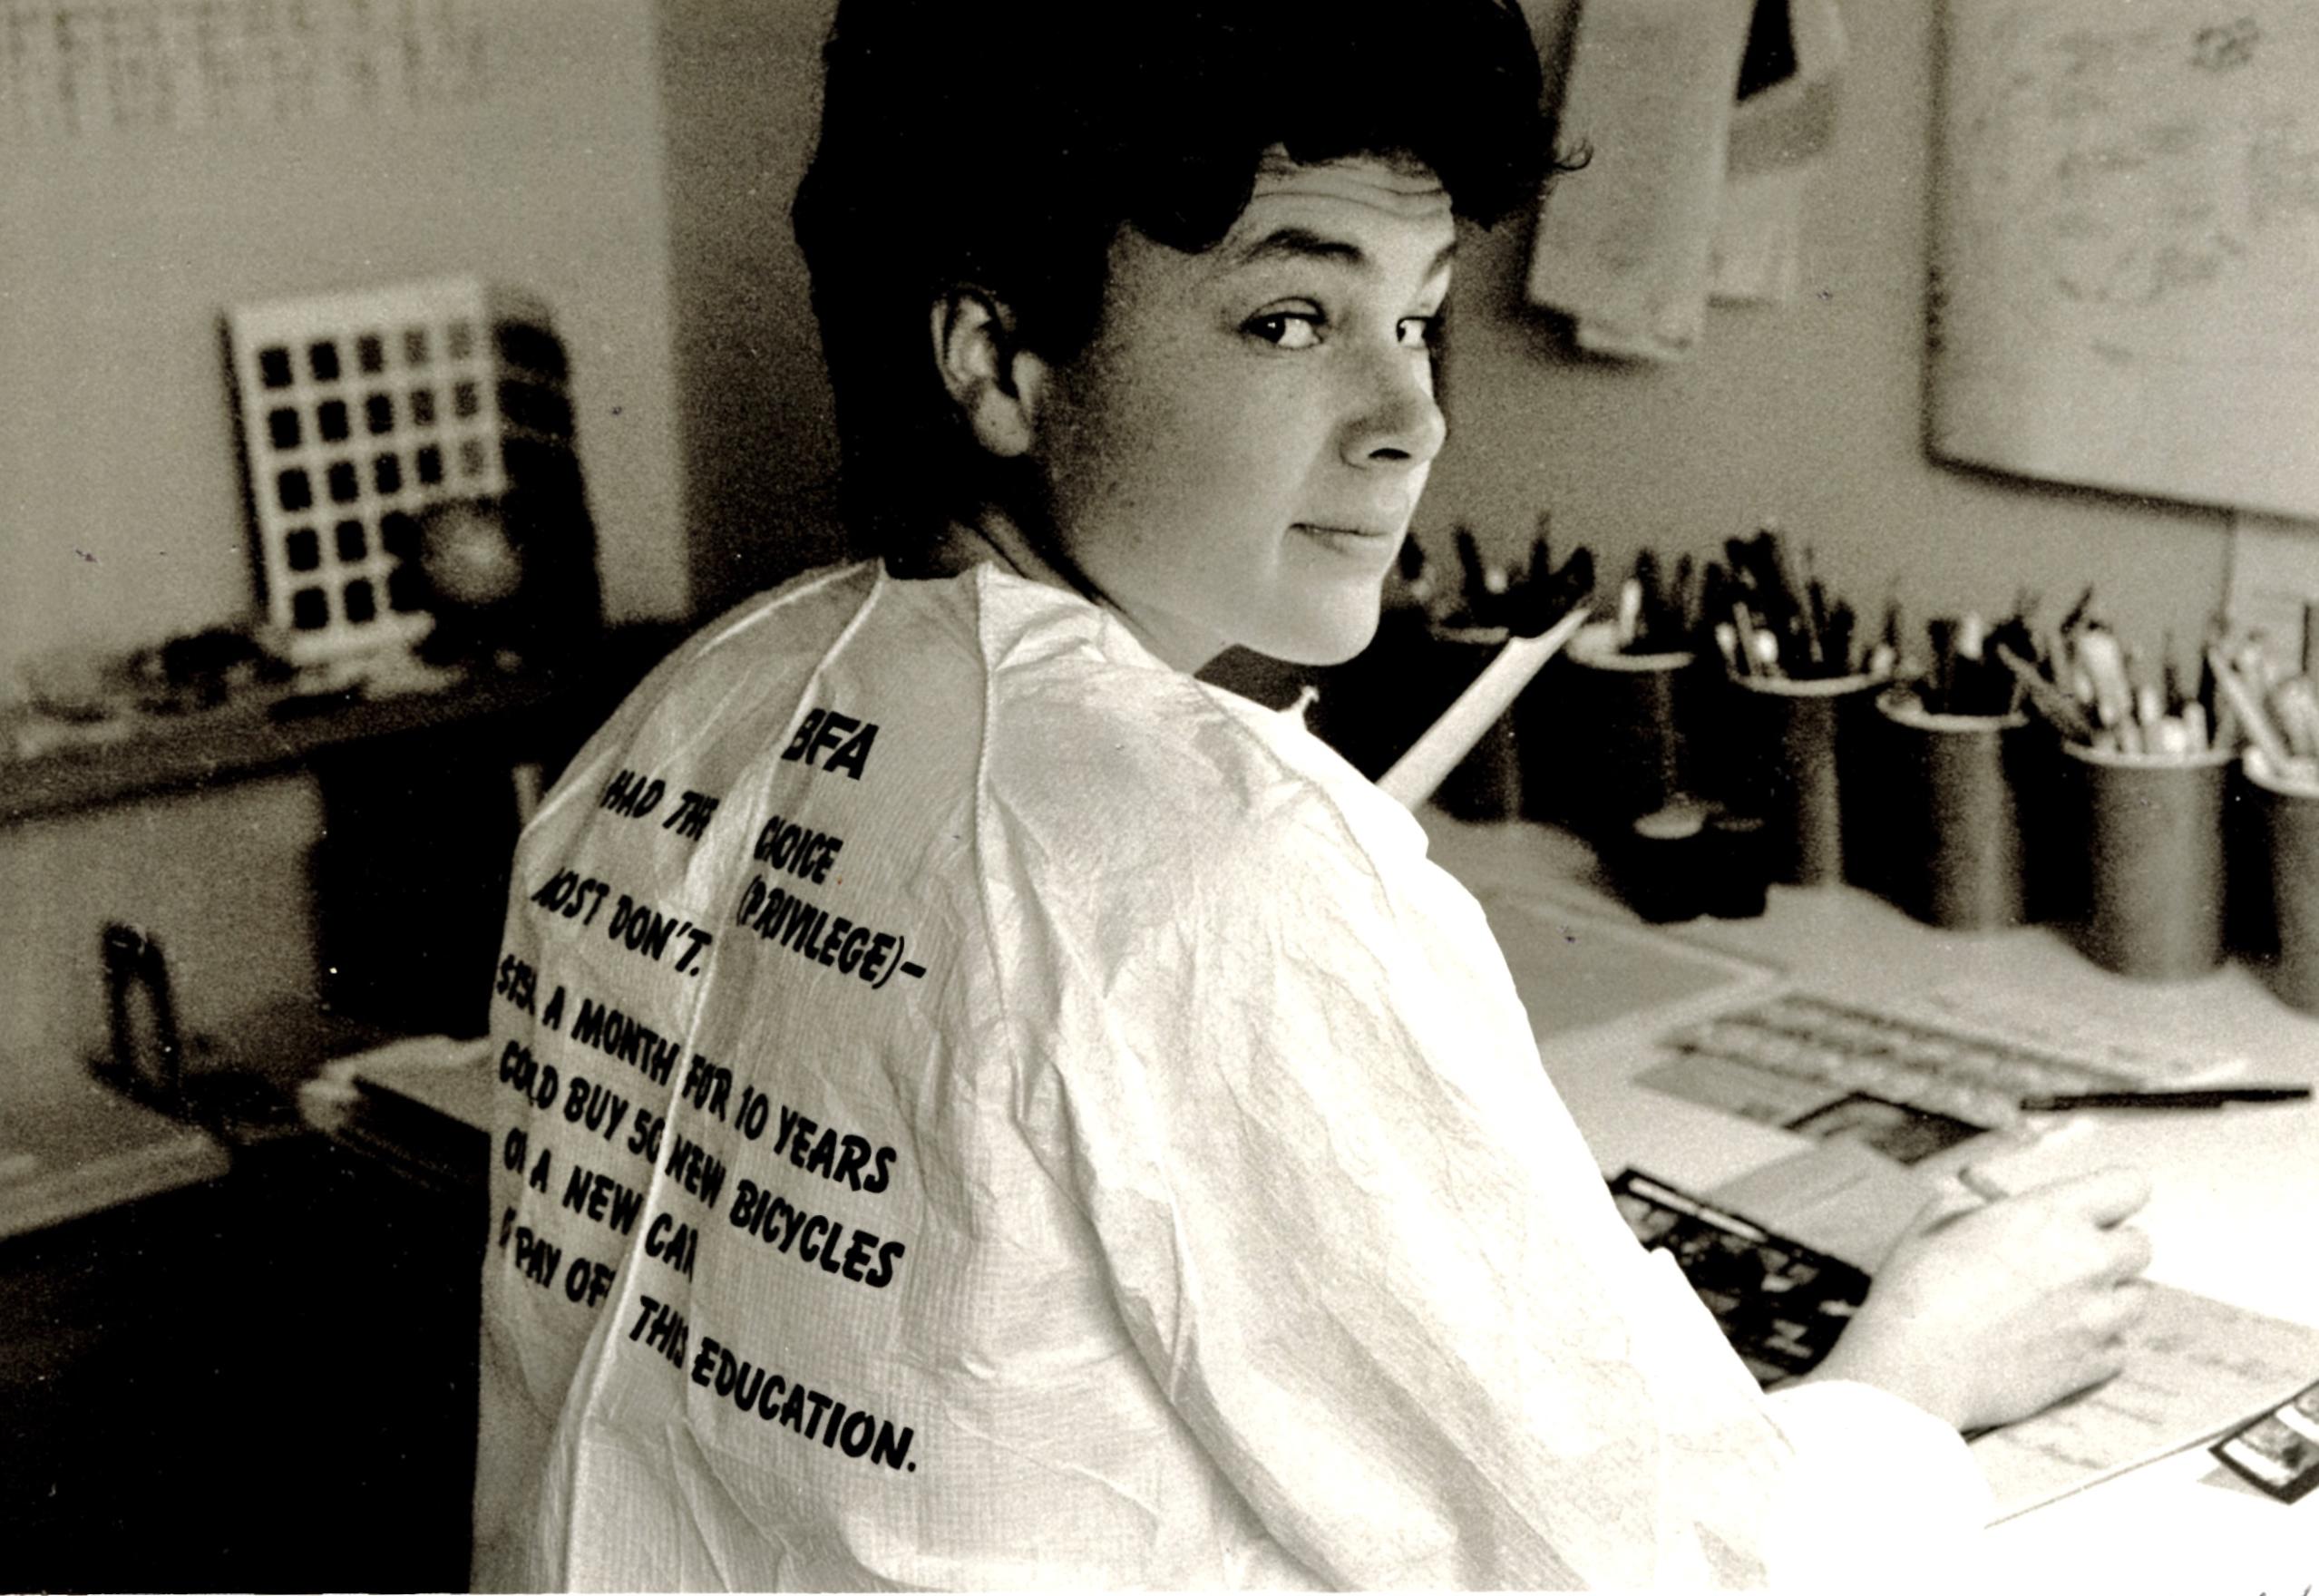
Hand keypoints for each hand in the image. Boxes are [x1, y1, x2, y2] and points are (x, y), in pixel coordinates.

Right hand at [1807, 1167, 2153, 1433]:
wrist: (1917, 1364)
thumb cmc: (1918, 1288)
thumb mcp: (1937, 1218)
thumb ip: (1980, 1204)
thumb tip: (1991, 1203)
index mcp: (2050, 1215)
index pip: (2129, 1186)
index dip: (2110, 1196)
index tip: (2090, 1210)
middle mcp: (2088, 1261)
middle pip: (2140, 1244)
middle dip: (2108, 1248)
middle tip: (2066, 1260)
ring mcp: (2098, 1317)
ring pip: (2136, 1297)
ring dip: (2107, 1297)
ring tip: (2061, 1305)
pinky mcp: (2095, 1365)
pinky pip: (2119, 1347)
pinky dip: (2096, 1344)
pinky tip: (2055, 1341)